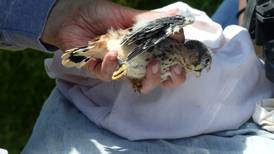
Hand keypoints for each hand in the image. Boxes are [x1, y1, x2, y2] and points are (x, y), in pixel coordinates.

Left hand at [41, 0, 185, 92]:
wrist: (70, 15)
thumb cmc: (99, 14)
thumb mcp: (127, 14)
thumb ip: (150, 20)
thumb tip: (177, 16)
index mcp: (142, 48)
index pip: (165, 62)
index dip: (177, 66)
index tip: (183, 60)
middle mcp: (132, 61)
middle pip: (155, 80)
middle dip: (167, 79)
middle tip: (172, 70)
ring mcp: (117, 67)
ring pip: (135, 82)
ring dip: (148, 76)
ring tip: (152, 64)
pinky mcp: (99, 70)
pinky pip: (109, 75)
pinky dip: (112, 65)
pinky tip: (111, 53)